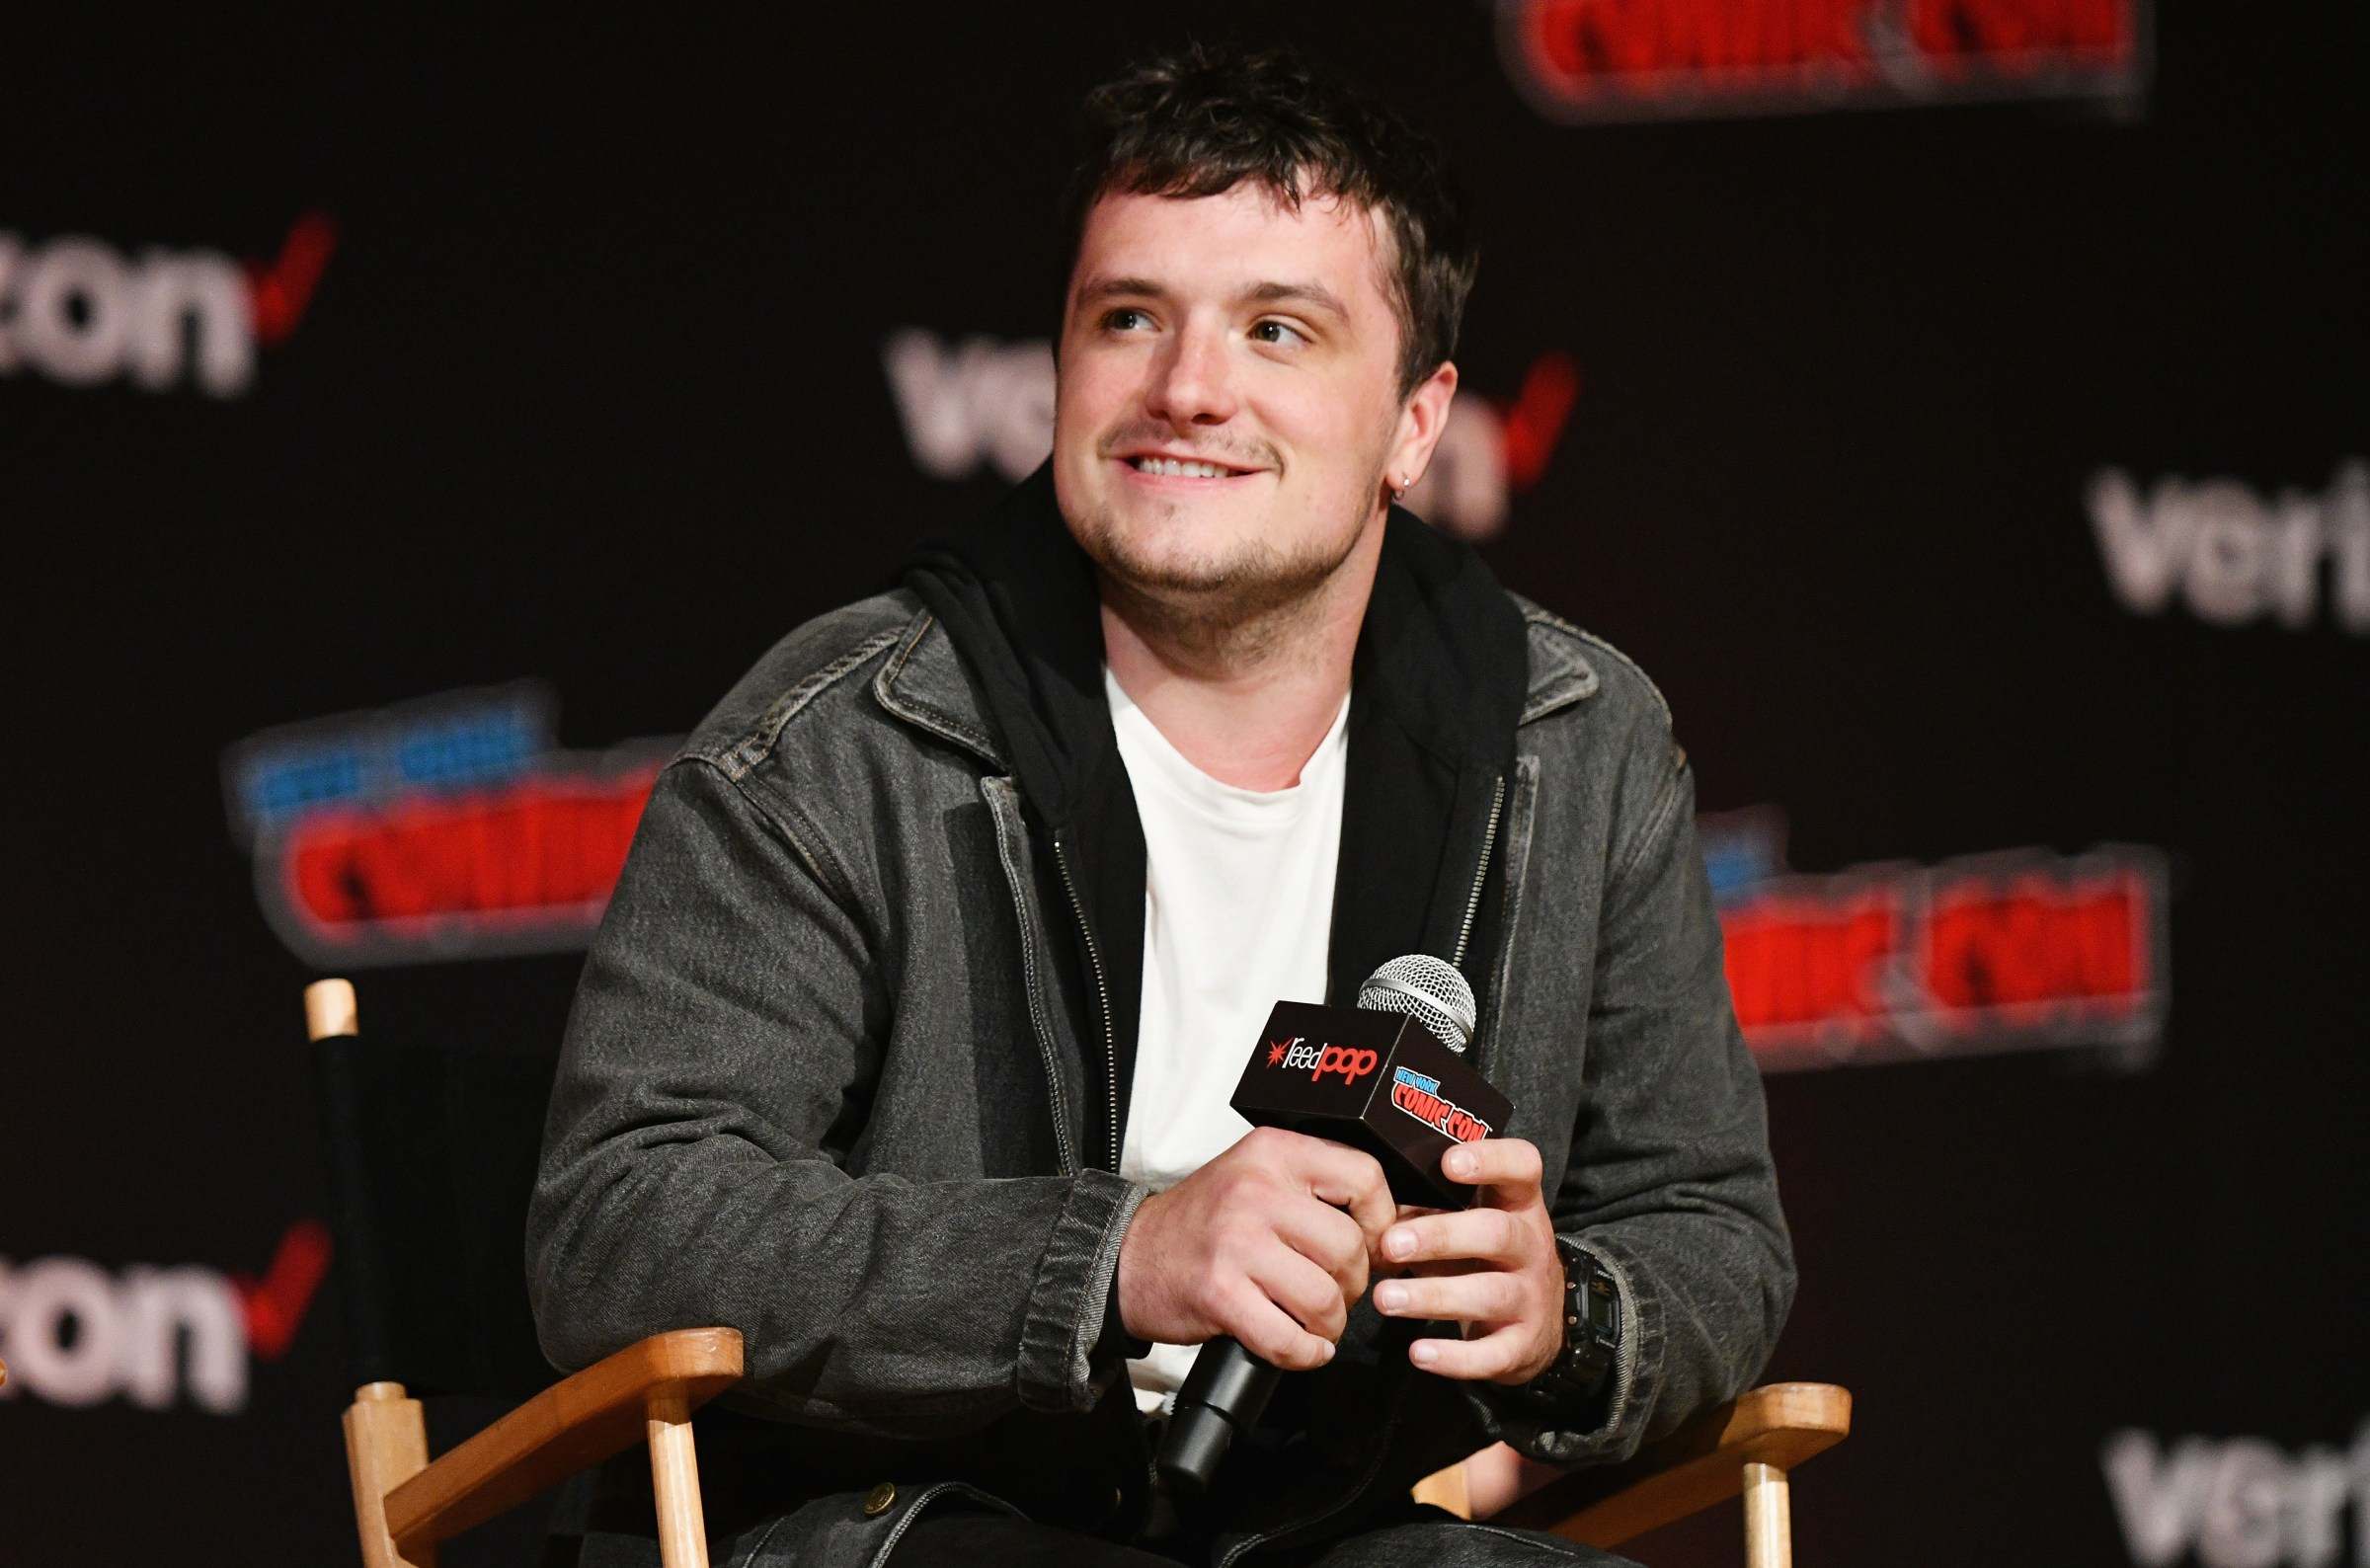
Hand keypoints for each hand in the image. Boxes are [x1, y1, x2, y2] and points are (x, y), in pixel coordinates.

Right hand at [1117, 1127, 1395, 1370]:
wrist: (1129, 1255)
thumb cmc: (1203, 1223)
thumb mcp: (1258, 1178)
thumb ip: (1318, 1191)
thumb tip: (1398, 1226)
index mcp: (1273, 1152)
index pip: (1364, 1176)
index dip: (1382, 1221)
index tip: (1373, 1245)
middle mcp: (1256, 1190)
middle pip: (1349, 1247)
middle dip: (1353, 1284)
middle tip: (1334, 1292)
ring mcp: (1236, 1242)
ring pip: (1324, 1297)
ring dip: (1329, 1324)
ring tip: (1315, 1322)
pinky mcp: (1219, 1293)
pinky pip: (1288, 1338)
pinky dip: (1304, 1354)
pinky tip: (1300, 1346)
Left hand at [1369, 1138, 1561, 1383]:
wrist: (1540, 1325)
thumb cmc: (1483, 1258)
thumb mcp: (1464, 1225)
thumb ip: (1422, 1211)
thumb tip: (1366, 1206)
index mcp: (1517, 1204)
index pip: (1522, 1167)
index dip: (1491, 1160)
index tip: (1448, 1162)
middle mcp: (1531, 1246)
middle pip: (1495, 1233)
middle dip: (1440, 1236)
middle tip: (1391, 1244)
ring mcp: (1531, 1297)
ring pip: (1489, 1294)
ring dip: (1433, 1296)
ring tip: (1385, 1299)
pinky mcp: (1522, 1345)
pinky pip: (1491, 1354)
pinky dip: (1455, 1358)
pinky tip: (1419, 1352)